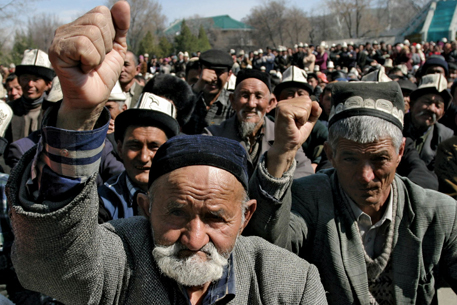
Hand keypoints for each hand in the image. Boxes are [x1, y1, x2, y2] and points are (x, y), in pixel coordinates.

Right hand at [49, 2, 129, 129]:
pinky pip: (83, 45)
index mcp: (82, 25)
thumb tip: (122, 3)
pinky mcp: (56, 50)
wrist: (93, 98)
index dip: (111, 34)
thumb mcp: (116, 47)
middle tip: (96, 60)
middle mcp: (68, 29)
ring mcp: (60, 38)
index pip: (103, 12)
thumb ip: (120, 26)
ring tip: (89, 65)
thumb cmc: (102, 74)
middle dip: (105, 45)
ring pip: (92, 33)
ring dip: (98, 55)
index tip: (104, 51)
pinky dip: (91, 60)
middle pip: (98, 20)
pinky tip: (83, 69)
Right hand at [192, 68, 216, 92]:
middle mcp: (204, 70)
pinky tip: (206, 82)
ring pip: (212, 78)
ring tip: (207, 81)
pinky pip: (210, 80)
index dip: (213, 76)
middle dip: (213, 79)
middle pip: (214, 75)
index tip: (209, 77)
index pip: (214, 72)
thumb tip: (222, 71)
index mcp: (206, 68)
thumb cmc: (205, 80)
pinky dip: (209, 82)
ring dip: (211, 81)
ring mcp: (203, 74)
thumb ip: (214, 73)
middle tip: (208, 80)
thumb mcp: (209, 75)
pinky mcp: (203, 78)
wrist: (199, 85)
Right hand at [267, 96, 320, 177]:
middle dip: (307, 115)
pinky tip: (294, 125)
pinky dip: (302, 121)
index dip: (308, 113)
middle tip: (296, 124)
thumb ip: (314, 111)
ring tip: (295, 125)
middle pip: (308, 100)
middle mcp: (283, 102)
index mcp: (287, 103)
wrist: (287, 147)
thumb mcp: (309, 121)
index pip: (307, 99)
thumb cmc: (296, 135)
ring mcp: (282, 105)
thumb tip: (316, 103)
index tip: (298, 122)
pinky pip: (303, 112)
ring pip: (307, 105)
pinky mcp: (283, 111)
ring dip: (304, 118)